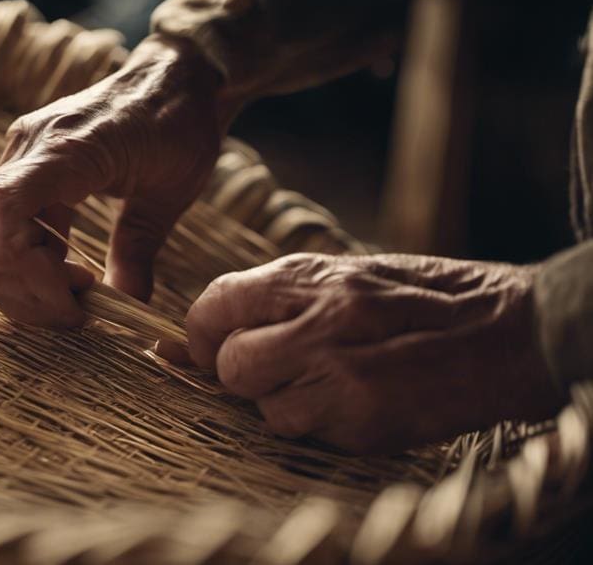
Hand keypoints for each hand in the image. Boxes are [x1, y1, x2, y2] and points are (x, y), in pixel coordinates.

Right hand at [0, 36, 232, 326]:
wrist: (174, 78)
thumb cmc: (180, 125)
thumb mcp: (169, 195)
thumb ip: (139, 251)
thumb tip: (125, 310)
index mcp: (68, 147)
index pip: (7, 212)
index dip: (29, 274)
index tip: (76, 306)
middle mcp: (29, 148)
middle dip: (30, 294)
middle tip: (80, 313)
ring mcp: (21, 156)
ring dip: (29, 283)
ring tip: (80, 291)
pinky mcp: (26, 169)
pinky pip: (6, 229)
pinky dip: (31, 262)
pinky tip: (70, 270)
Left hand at [170, 254, 565, 453]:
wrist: (508, 332)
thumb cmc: (422, 298)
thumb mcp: (348, 274)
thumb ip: (280, 299)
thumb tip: (210, 327)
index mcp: (311, 277)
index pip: (217, 303)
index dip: (199, 331)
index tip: (202, 345)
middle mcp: (319, 325)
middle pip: (232, 365)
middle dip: (239, 374)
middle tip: (268, 368)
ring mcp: (342, 378)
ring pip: (268, 409)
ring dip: (284, 402)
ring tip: (326, 382)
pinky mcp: (365, 422)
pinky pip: (311, 434)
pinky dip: (322, 423)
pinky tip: (356, 399)